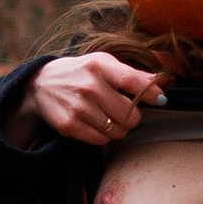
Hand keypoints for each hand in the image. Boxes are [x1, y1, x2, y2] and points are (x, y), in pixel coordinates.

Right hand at [12, 52, 165, 149]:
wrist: (41, 85)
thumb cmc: (80, 72)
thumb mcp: (103, 63)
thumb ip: (131, 73)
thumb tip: (162, 81)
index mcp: (99, 65)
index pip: (131, 80)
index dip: (150, 92)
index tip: (161, 100)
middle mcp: (89, 86)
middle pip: (129, 114)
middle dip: (132, 117)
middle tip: (125, 111)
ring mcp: (78, 107)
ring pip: (117, 130)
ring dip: (119, 128)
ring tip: (109, 117)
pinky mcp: (69, 125)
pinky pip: (101, 140)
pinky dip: (104, 136)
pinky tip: (96, 124)